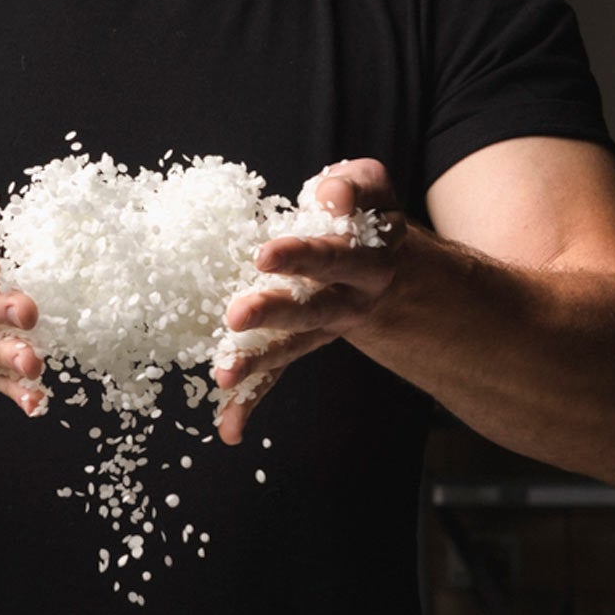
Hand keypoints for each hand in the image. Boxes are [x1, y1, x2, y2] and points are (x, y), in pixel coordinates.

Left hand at [215, 158, 406, 443]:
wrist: (391, 266)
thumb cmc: (366, 214)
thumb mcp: (370, 188)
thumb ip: (351, 185)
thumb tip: (330, 193)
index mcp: (366, 257)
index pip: (334, 254)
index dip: (302, 256)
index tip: (264, 254)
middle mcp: (348, 298)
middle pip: (312, 308)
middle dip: (273, 311)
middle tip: (236, 314)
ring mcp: (325, 326)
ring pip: (292, 346)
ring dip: (257, 362)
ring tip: (223, 376)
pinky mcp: (303, 343)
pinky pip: (278, 374)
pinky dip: (252, 400)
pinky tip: (228, 428)